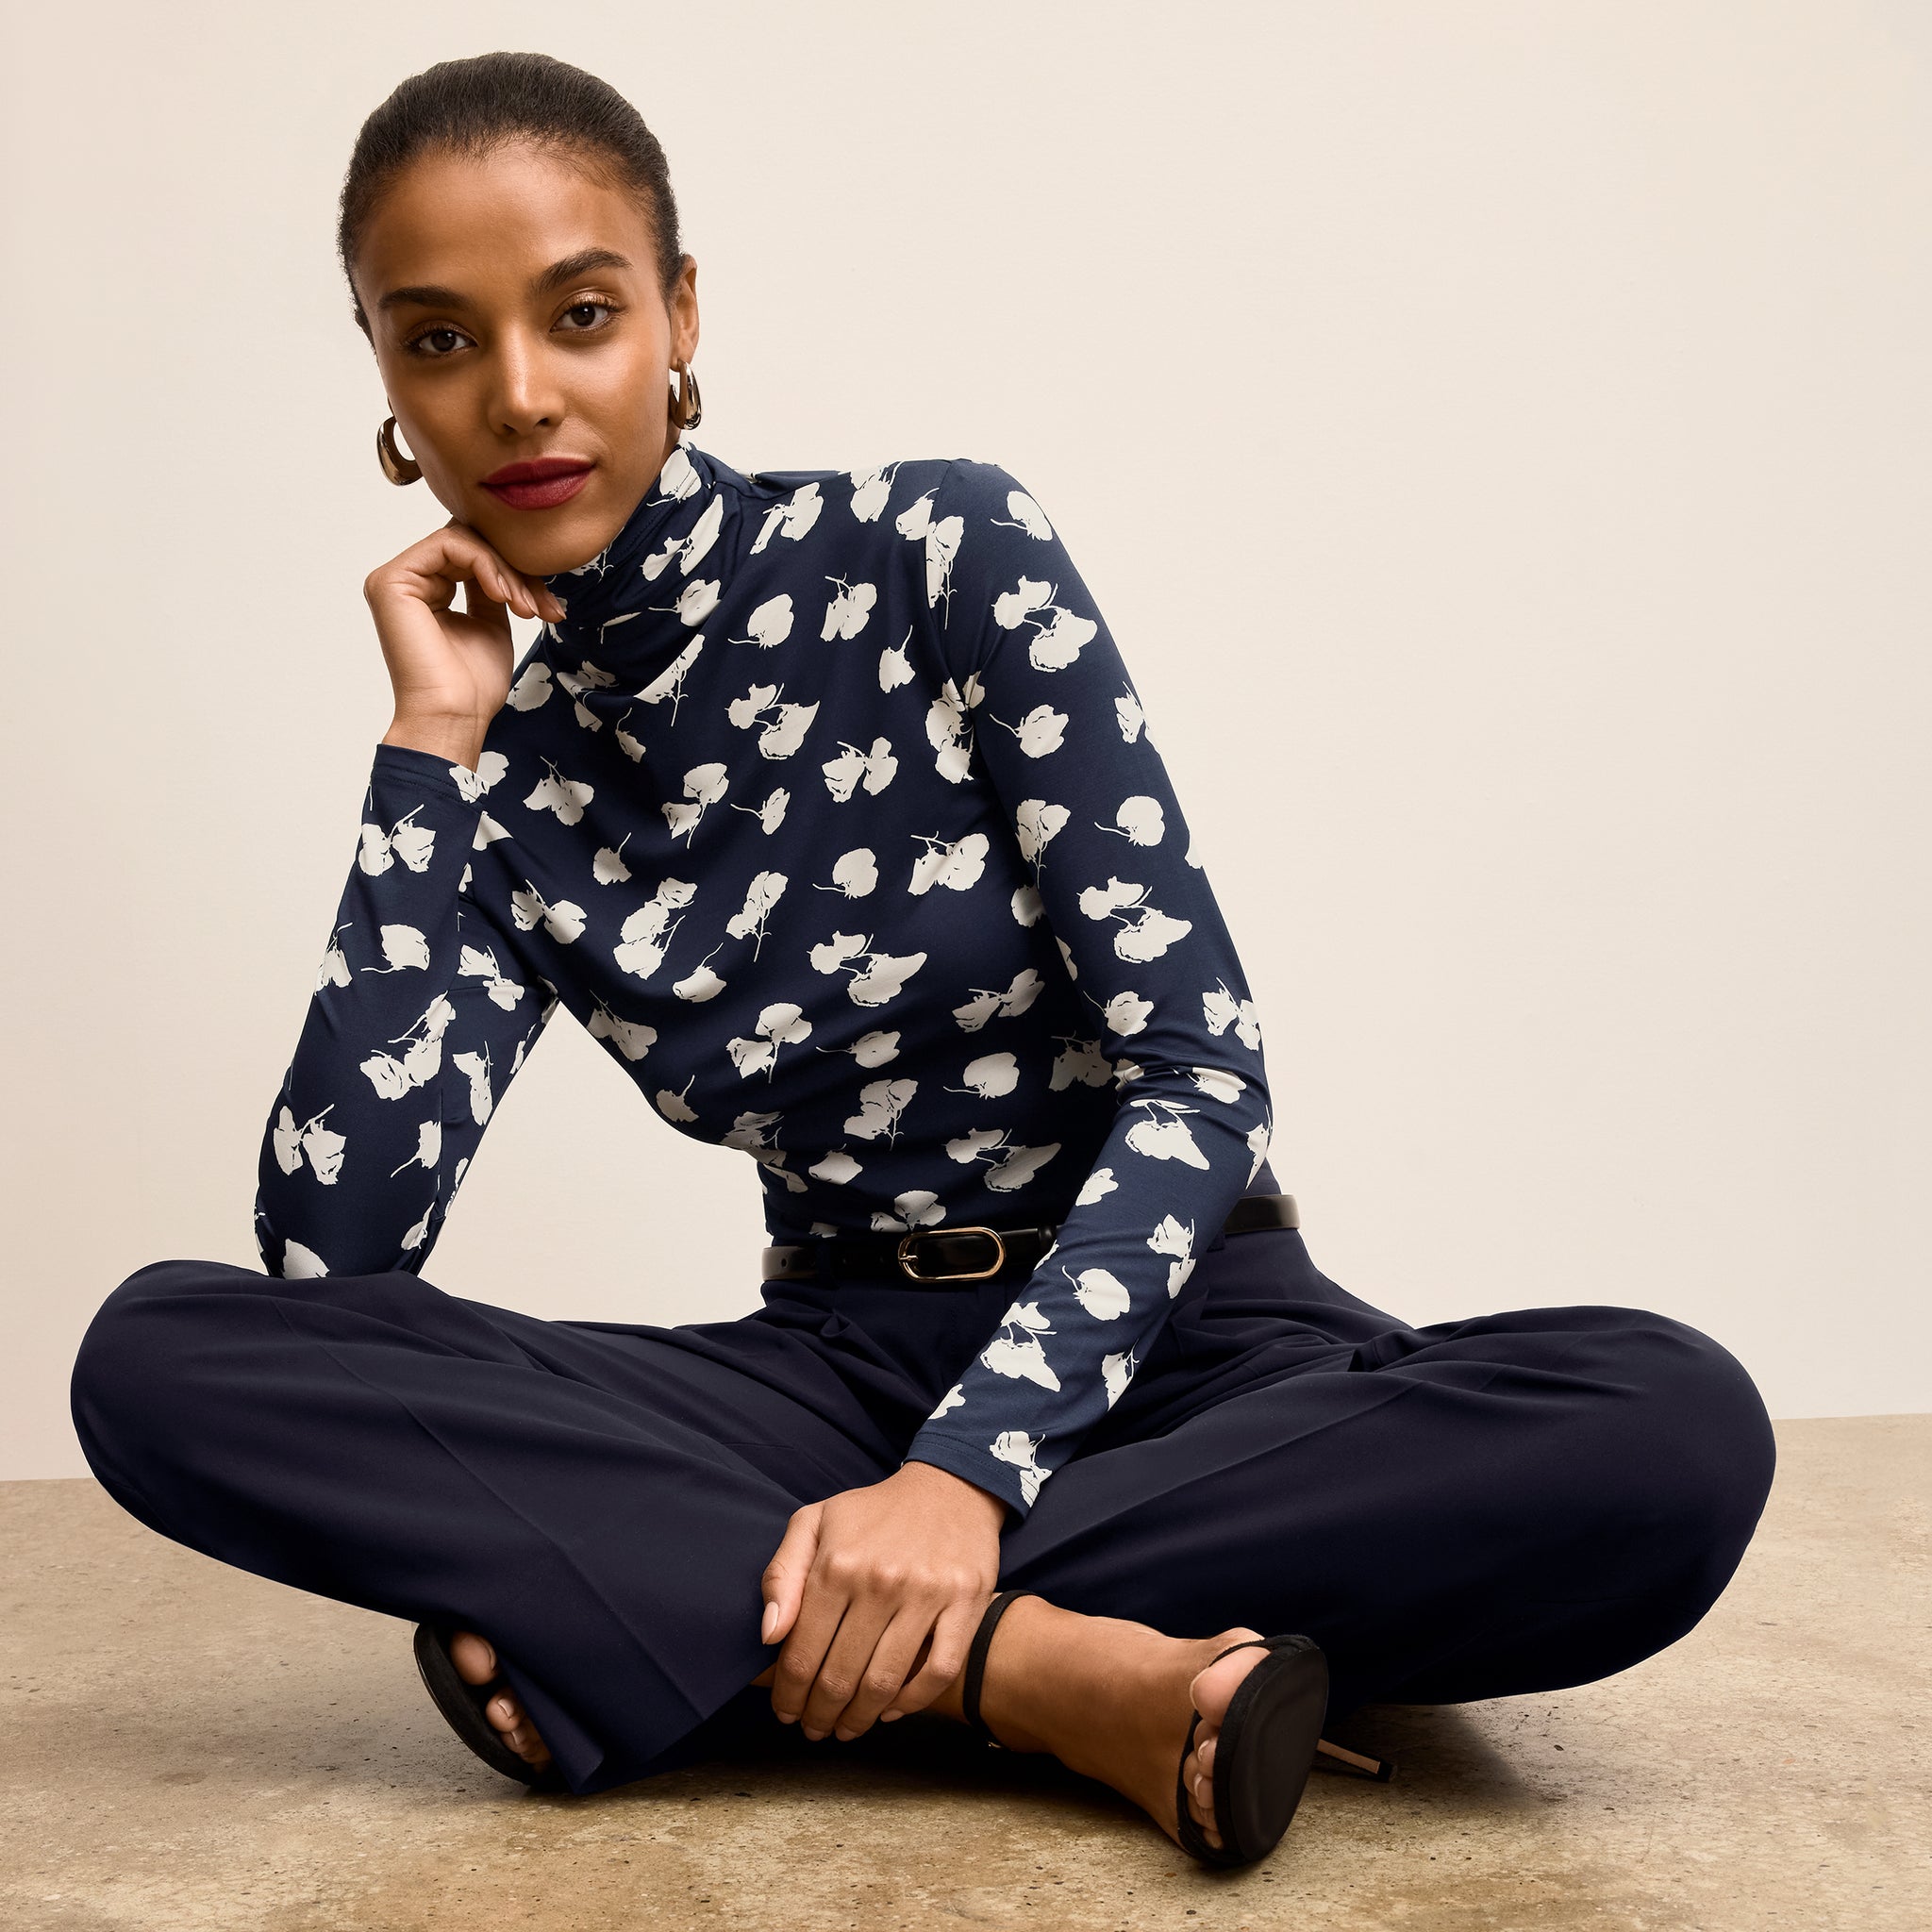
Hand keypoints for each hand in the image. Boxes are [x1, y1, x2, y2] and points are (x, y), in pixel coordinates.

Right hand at [366, 521, 566, 768]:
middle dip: (516, 571)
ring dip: (505, 571)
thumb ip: (492, 586)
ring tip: (524, 607)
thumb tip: (507, 557)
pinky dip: (486, 565)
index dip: (516, 572)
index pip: (475, 556)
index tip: (546, 607)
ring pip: (464, 541)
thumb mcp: (491, 623)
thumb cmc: (473, 685)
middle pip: (471, 545)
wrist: (455, 715)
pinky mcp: (392, 581)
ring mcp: (396, 579)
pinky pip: (450, 546)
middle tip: (540, 606)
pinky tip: (504, 596)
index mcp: (425, 590)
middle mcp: (407, 581)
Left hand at [761, 1461, 1006, 1741]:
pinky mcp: (966, 1602)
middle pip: (840, 1676)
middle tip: (815, 1729)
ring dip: (860, 1719)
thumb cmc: (873, 1512)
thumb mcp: (814, 1523)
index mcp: (837, 1563)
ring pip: (885, 1682)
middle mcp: (880, 1581)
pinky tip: (891, 1710)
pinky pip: (939, 1671)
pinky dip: (913, 1702)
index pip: (802, 1654)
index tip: (786, 1712)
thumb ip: (781, 1576)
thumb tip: (770, 1636)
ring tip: (847, 1729)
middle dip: (820, 1715)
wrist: (948, 1487)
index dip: (789, 1695)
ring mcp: (927, 1593)